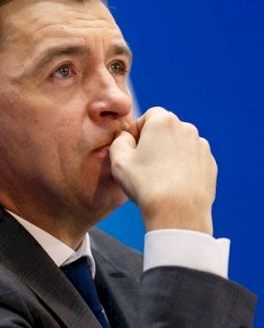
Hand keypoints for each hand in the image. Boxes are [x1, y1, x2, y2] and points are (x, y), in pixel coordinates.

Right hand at [109, 107, 216, 234]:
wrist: (178, 211)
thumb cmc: (145, 184)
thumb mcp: (118, 159)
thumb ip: (119, 139)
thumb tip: (127, 137)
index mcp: (164, 121)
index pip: (148, 116)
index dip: (137, 131)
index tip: (131, 150)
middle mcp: (186, 128)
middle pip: (165, 129)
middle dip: (154, 142)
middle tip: (143, 165)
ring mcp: (201, 146)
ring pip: (179, 145)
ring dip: (168, 154)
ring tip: (158, 177)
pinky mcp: (210, 164)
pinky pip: (191, 160)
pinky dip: (182, 167)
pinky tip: (172, 184)